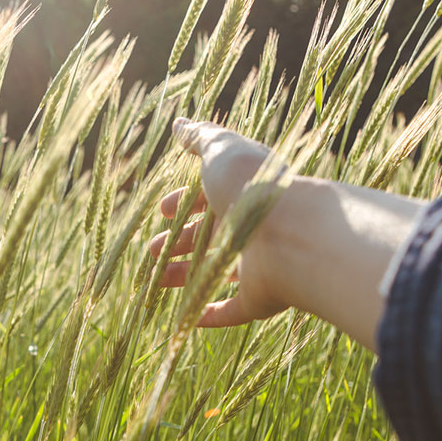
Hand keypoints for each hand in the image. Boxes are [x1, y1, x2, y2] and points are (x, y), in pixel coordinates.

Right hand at [149, 117, 289, 328]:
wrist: (290, 231)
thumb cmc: (252, 185)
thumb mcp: (221, 151)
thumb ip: (200, 138)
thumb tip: (180, 123)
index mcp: (243, 192)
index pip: (210, 197)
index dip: (184, 202)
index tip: (161, 210)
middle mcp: (251, 227)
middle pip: (209, 236)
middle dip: (179, 240)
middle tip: (151, 249)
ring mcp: (257, 264)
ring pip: (215, 272)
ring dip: (184, 276)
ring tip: (155, 279)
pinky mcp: (260, 297)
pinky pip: (232, 310)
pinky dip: (210, 314)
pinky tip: (188, 317)